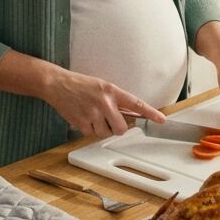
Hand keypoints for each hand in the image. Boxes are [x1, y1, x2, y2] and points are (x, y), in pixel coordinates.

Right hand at [42, 69, 165, 138]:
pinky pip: (91, 135)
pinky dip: (89, 130)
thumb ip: (116, 100)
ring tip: (93, 116)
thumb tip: (130, 115)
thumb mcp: (102, 86)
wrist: (57, 84)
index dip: (150, 113)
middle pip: (121, 128)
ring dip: (101, 129)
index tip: (161, 120)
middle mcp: (104, 102)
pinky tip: (84, 118)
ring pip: (105, 133)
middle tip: (110, 121)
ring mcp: (93, 113)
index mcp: (112, 91)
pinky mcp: (82, 123)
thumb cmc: (80, 85)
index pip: (136, 104)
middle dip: (118, 128)